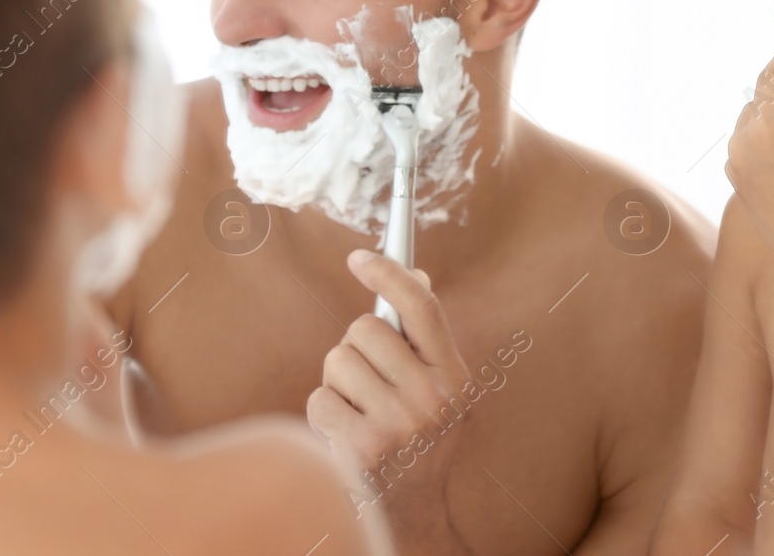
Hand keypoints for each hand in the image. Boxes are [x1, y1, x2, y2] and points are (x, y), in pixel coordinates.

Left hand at [307, 250, 475, 554]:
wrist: (411, 515)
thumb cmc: (418, 441)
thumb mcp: (439, 391)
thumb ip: (427, 339)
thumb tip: (416, 277)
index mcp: (454, 377)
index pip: (421, 306)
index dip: (388, 272)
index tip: (359, 257)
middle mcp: (432, 398)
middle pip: (366, 328)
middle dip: (356, 349)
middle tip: (368, 382)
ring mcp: (397, 424)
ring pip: (338, 360)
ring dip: (338, 382)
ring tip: (358, 411)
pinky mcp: (361, 447)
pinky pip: (319, 399)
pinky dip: (324, 413)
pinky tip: (344, 435)